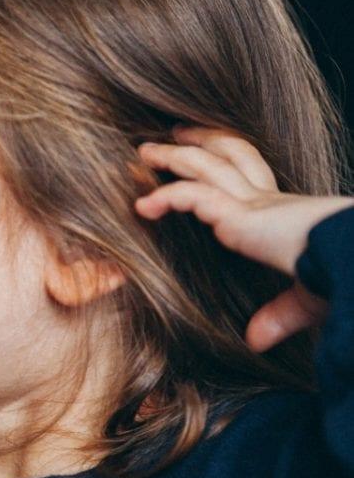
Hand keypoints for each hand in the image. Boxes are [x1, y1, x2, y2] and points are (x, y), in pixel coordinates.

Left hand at [133, 125, 352, 351]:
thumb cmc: (346, 277)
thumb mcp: (307, 300)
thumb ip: (279, 316)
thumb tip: (256, 341)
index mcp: (283, 214)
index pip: (250, 176)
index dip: (224, 162)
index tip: (202, 159)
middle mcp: (268, 201)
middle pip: (228, 156)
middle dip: (199, 143)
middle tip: (172, 136)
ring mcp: (254, 205)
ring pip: (205, 167)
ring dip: (173, 158)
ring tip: (145, 152)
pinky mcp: (242, 217)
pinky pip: (193, 195)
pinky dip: (167, 196)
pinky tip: (144, 206)